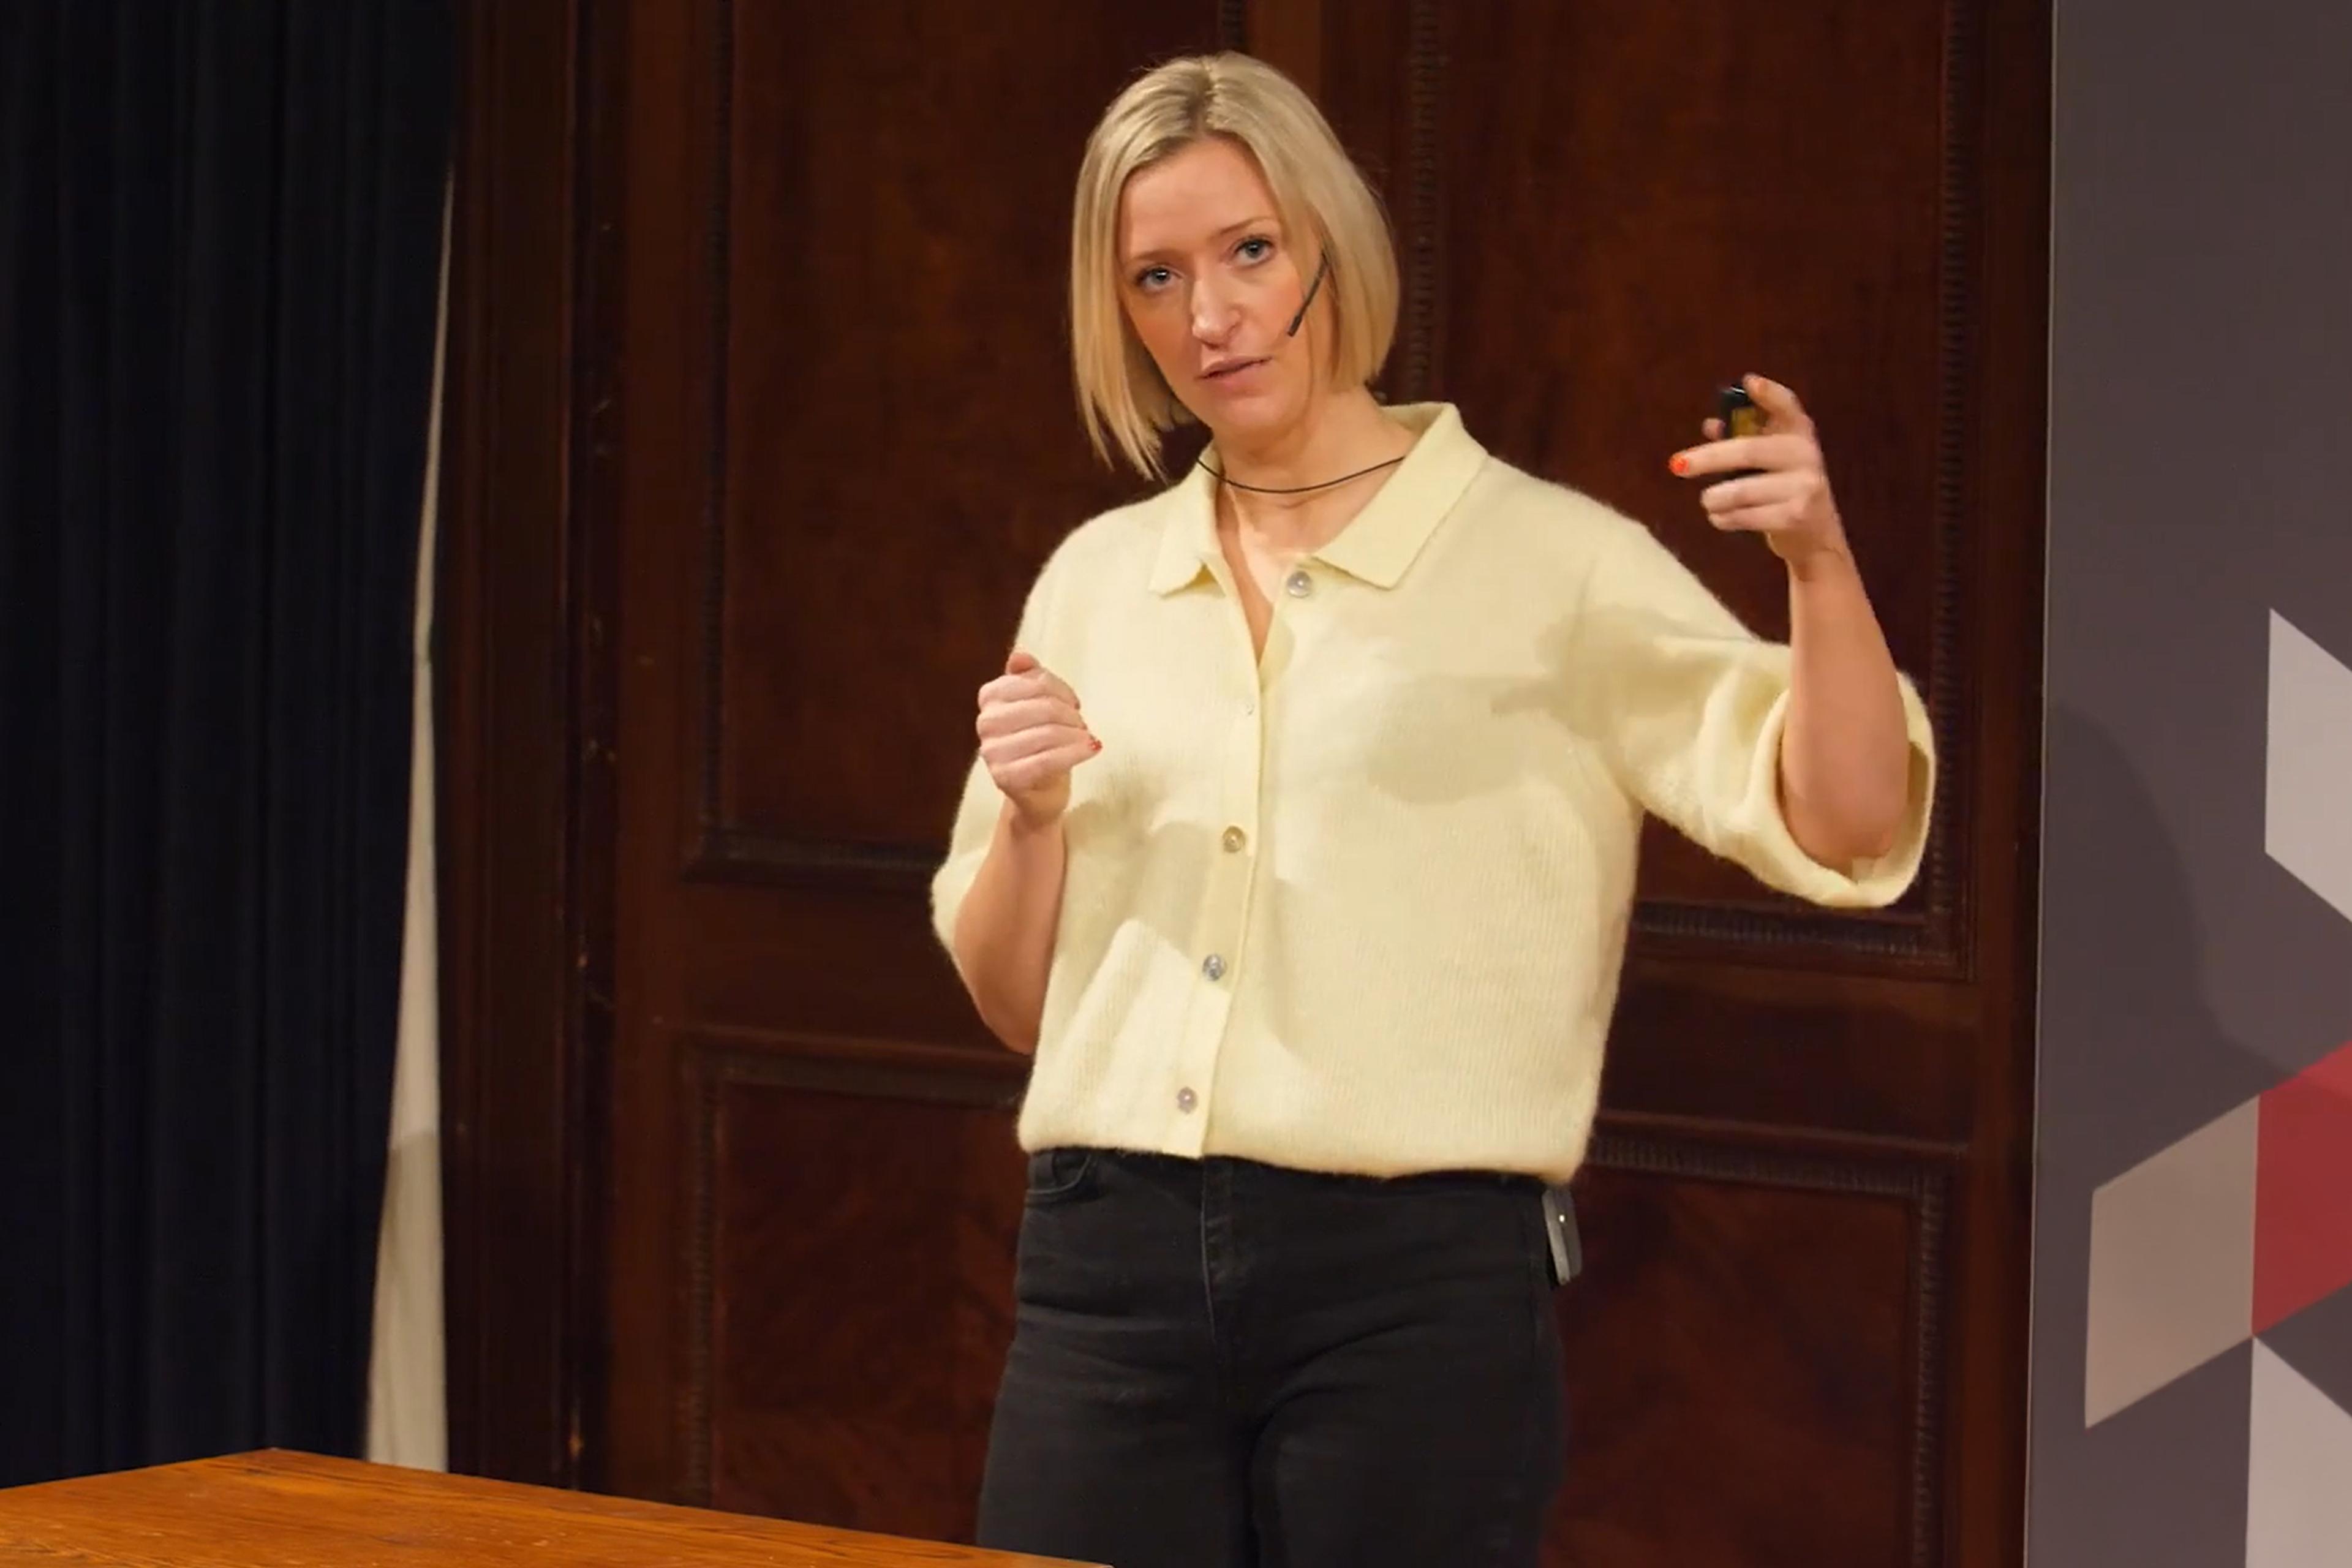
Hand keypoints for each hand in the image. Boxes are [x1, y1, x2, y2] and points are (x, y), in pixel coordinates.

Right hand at [976, 649, 1098, 827]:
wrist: (1039, 791)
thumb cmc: (1042, 742)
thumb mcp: (1040, 704)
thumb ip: (1031, 676)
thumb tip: (1019, 656)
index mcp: (990, 697)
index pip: (1035, 681)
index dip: (1061, 690)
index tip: (1074, 703)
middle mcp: (985, 723)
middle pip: (1043, 707)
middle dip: (1070, 715)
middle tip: (1082, 725)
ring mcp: (992, 752)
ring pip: (1047, 733)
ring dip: (1076, 735)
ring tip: (1085, 739)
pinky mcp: (1004, 777)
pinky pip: (1047, 760)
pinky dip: (1075, 753)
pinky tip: (1090, 749)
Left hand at [1668, 374, 1850, 572]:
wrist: (1816, 534)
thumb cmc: (1783, 489)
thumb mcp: (1770, 461)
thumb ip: (1743, 441)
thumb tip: (1711, 425)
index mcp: (1798, 433)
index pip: (1787, 406)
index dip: (1770, 394)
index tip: (1749, 382)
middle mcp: (1806, 454)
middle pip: (1748, 450)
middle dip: (1708, 458)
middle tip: (1677, 465)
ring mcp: (1804, 486)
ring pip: (1742, 490)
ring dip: (1714, 497)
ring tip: (1707, 500)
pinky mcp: (1795, 516)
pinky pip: (1745, 516)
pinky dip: (1723, 518)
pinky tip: (1718, 518)